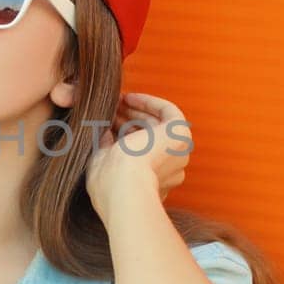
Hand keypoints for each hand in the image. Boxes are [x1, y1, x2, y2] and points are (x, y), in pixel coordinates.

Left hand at [85, 92, 192, 219]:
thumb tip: (103, 130)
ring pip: (158, 125)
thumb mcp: (103, 163)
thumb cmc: (109, 183)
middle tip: (110, 109)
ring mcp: (177, 152)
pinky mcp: (180, 134)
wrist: (124, 185)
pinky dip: (149, 103)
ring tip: (115, 101)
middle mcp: (170, 169)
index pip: (140, 153)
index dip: (123, 135)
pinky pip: (168, 113)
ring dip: (136, 110)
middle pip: (150, 138)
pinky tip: (129, 98)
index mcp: (154, 183)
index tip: (106, 123)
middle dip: (128, 121)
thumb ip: (106, 148)